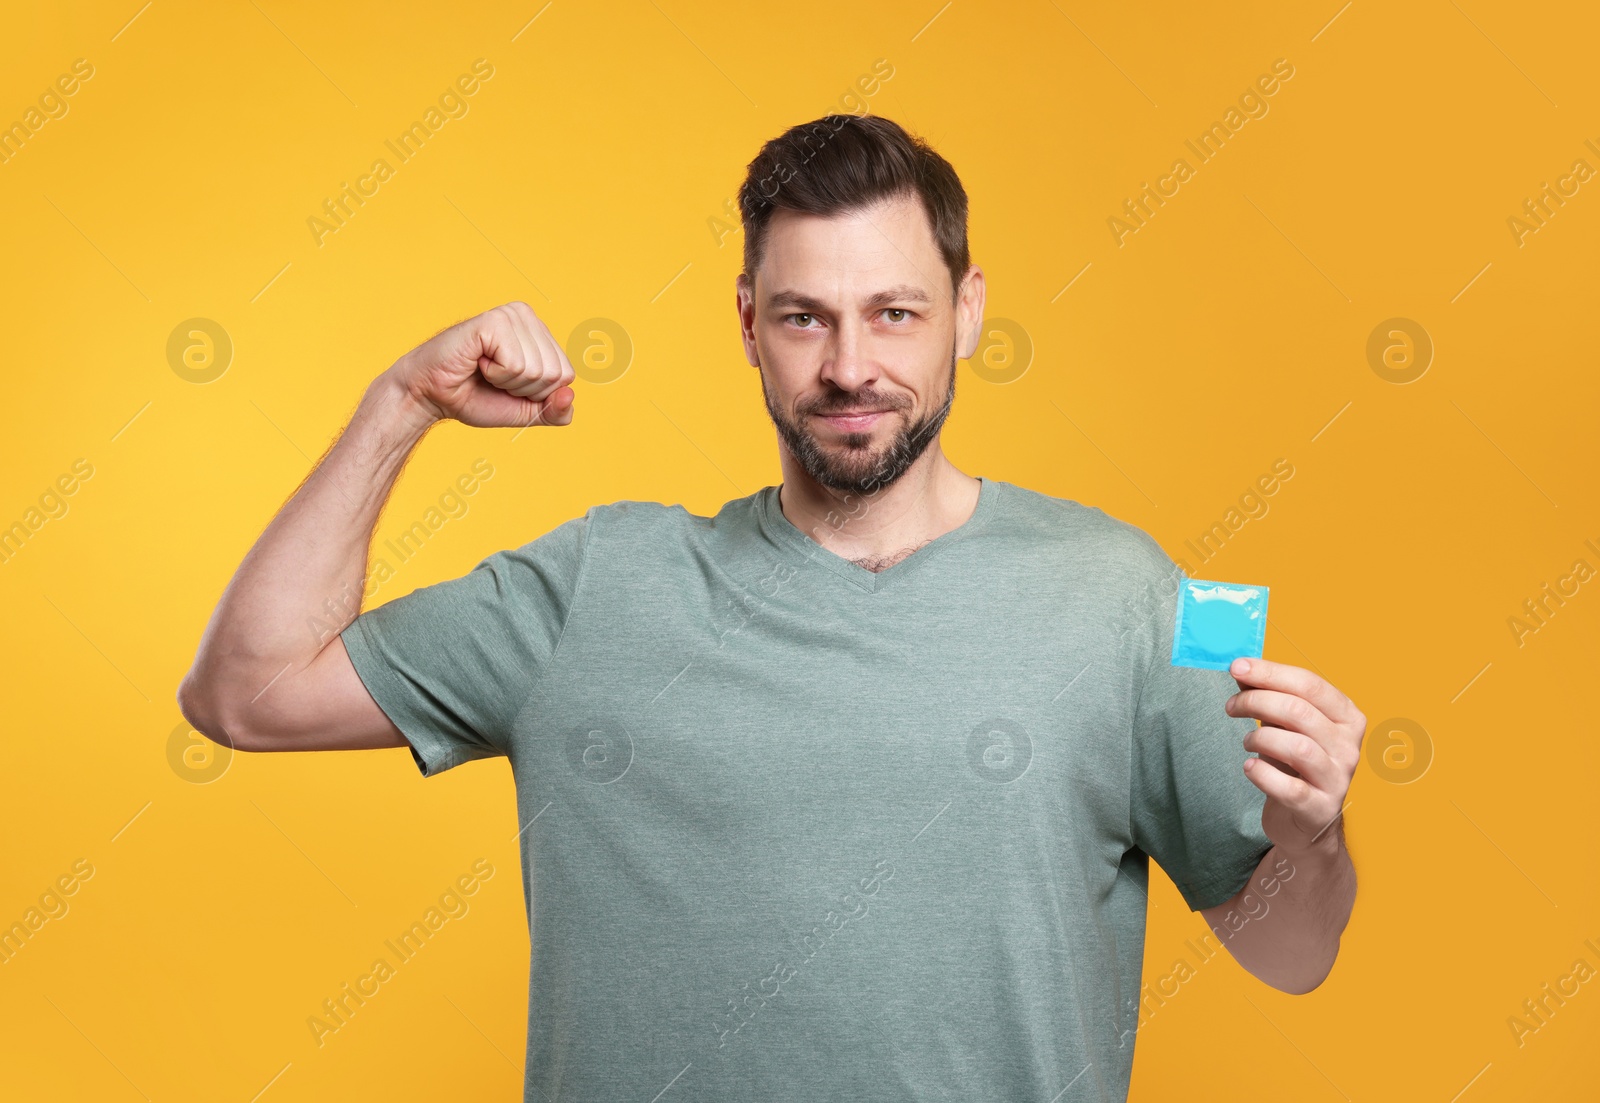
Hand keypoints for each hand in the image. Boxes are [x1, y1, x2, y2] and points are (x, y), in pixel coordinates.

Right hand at [388, 301, 575, 428]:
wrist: (431, 396)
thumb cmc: (475, 397)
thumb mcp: (526, 411)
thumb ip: (555, 410)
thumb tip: (570, 394)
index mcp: (539, 332)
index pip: (566, 376)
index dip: (537, 393)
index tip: (509, 385)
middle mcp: (528, 316)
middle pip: (555, 374)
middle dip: (524, 389)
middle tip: (494, 378)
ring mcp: (512, 315)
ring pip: (536, 370)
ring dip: (507, 382)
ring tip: (484, 369)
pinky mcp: (494, 321)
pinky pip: (516, 364)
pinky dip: (496, 374)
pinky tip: (478, 362)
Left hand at [1224, 657, 1365, 857]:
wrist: (1306, 821)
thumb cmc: (1295, 765)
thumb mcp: (1285, 725)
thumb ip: (1267, 695)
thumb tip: (1242, 669)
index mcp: (1347, 717)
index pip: (1310, 684)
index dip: (1270, 672)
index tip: (1237, 667)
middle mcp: (1349, 747)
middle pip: (1300, 712)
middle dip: (1256, 701)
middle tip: (1231, 707)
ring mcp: (1338, 779)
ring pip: (1297, 747)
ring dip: (1260, 738)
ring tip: (1248, 741)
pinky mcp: (1320, 809)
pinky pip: (1289, 788)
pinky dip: (1262, 774)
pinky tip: (1250, 767)